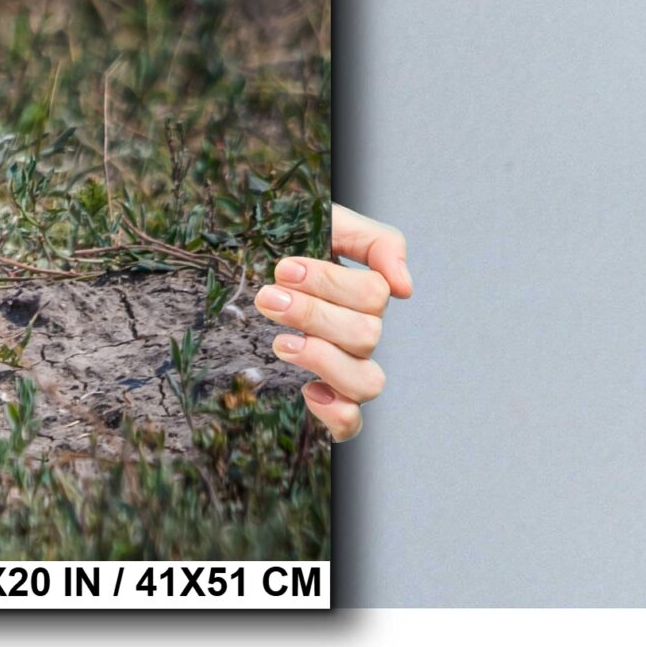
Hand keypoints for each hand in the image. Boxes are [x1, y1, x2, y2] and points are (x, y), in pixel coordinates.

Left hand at [256, 203, 410, 441]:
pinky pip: (350, 424)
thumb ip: (375, 241)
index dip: (330, 282)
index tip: (284, 269)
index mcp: (363, 295)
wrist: (240, 263)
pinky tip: (307, 391)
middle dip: (312, 315)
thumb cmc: (288, 242)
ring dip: (323, 360)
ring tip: (280, 342)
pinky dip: (336, 414)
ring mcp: (344, 369)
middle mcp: (359, 335)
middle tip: (268, 298)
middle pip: (366, 336)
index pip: (373, 295)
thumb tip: (404, 287)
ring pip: (366, 382)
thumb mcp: (329, 222)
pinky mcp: (324, 400)